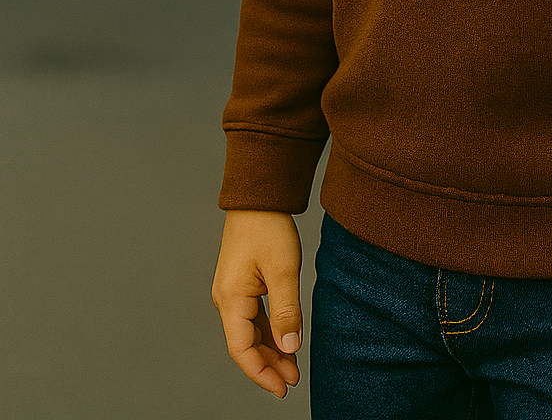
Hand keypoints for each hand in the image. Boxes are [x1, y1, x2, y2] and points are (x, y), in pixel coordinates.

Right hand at [212, 210, 303, 397]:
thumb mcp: (283, 271)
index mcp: (231, 299)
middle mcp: (226, 299)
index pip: (242, 350)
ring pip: (250, 332)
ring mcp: (232, 292)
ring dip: (270, 349)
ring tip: (293, 365)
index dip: (261, 373)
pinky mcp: (241, 284)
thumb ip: (286, 312)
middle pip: (245, 344)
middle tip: (293, 380)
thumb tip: (290, 348)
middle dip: (268, 365)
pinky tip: (285, 340)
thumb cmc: (268, 227)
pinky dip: (269, 331)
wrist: (259, 196)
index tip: (282, 388)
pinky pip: (253, 317)